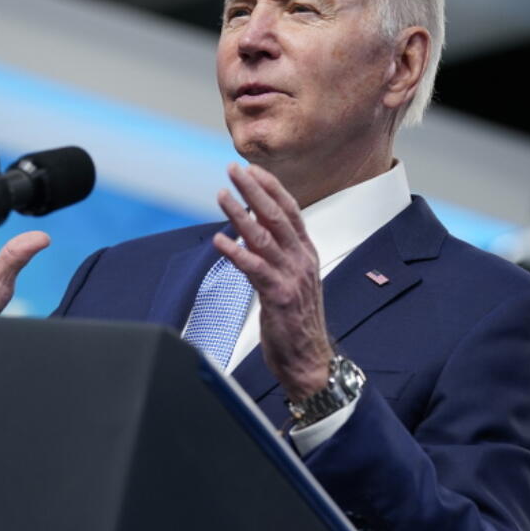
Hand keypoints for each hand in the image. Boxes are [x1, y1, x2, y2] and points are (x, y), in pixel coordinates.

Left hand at [214, 163, 331, 399]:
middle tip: (234, 171)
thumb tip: (254, 229)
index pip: (290, 211)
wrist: (310, 360)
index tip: (252, 170)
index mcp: (306, 254)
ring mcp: (291, 278)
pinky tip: (220, 240)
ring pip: (263, 238)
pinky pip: (254, 269)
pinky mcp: (278, 297)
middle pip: (277, 217)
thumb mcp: (292, 280)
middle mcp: (301, 261)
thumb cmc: (297, 322)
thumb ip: (276, 254)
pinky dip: (236, 252)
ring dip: (240, 214)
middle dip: (254, 190)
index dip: (271, 188)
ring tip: (222, 196)